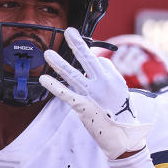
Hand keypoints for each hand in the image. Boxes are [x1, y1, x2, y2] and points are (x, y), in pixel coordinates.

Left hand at [39, 27, 150, 158]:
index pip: (98, 62)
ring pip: (72, 74)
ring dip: (58, 63)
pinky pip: (66, 94)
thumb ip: (109, 74)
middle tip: (68, 32)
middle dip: (77, 44)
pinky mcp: (82, 106)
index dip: (92, 63)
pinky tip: (43, 78)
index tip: (89, 66)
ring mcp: (91, 94)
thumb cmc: (122, 113)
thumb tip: (98, 61)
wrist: (124, 136)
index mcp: (112, 78)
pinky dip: (54, 86)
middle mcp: (102, 83)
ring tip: (48, 53)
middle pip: (87, 59)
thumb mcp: (121, 90)